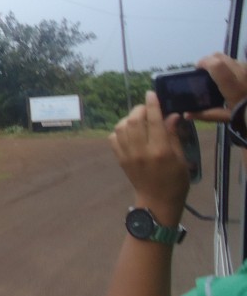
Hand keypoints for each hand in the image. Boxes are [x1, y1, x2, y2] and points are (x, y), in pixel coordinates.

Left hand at [109, 91, 189, 222]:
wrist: (157, 202)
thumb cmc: (175, 181)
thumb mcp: (182, 159)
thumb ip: (174, 136)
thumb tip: (171, 115)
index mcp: (160, 151)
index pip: (154, 121)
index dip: (152, 104)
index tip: (151, 94)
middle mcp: (141, 151)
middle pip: (134, 120)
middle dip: (139, 109)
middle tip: (147, 108)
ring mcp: (127, 155)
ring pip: (121, 127)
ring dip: (128, 118)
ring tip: (138, 119)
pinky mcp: (119, 159)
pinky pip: (113, 138)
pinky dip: (119, 130)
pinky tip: (129, 131)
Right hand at [191, 53, 246, 122]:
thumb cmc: (244, 113)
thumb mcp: (225, 117)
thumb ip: (206, 114)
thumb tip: (186, 115)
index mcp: (233, 86)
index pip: (216, 65)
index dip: (203, 62)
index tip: (197, 68)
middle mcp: (241, 73)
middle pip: (219, 56)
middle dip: (208, 60)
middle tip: (204, 70)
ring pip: (228, 57)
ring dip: (219, 62)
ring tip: (217, 73)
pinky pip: (237, 61)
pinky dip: (230, 64)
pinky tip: (230, 75)